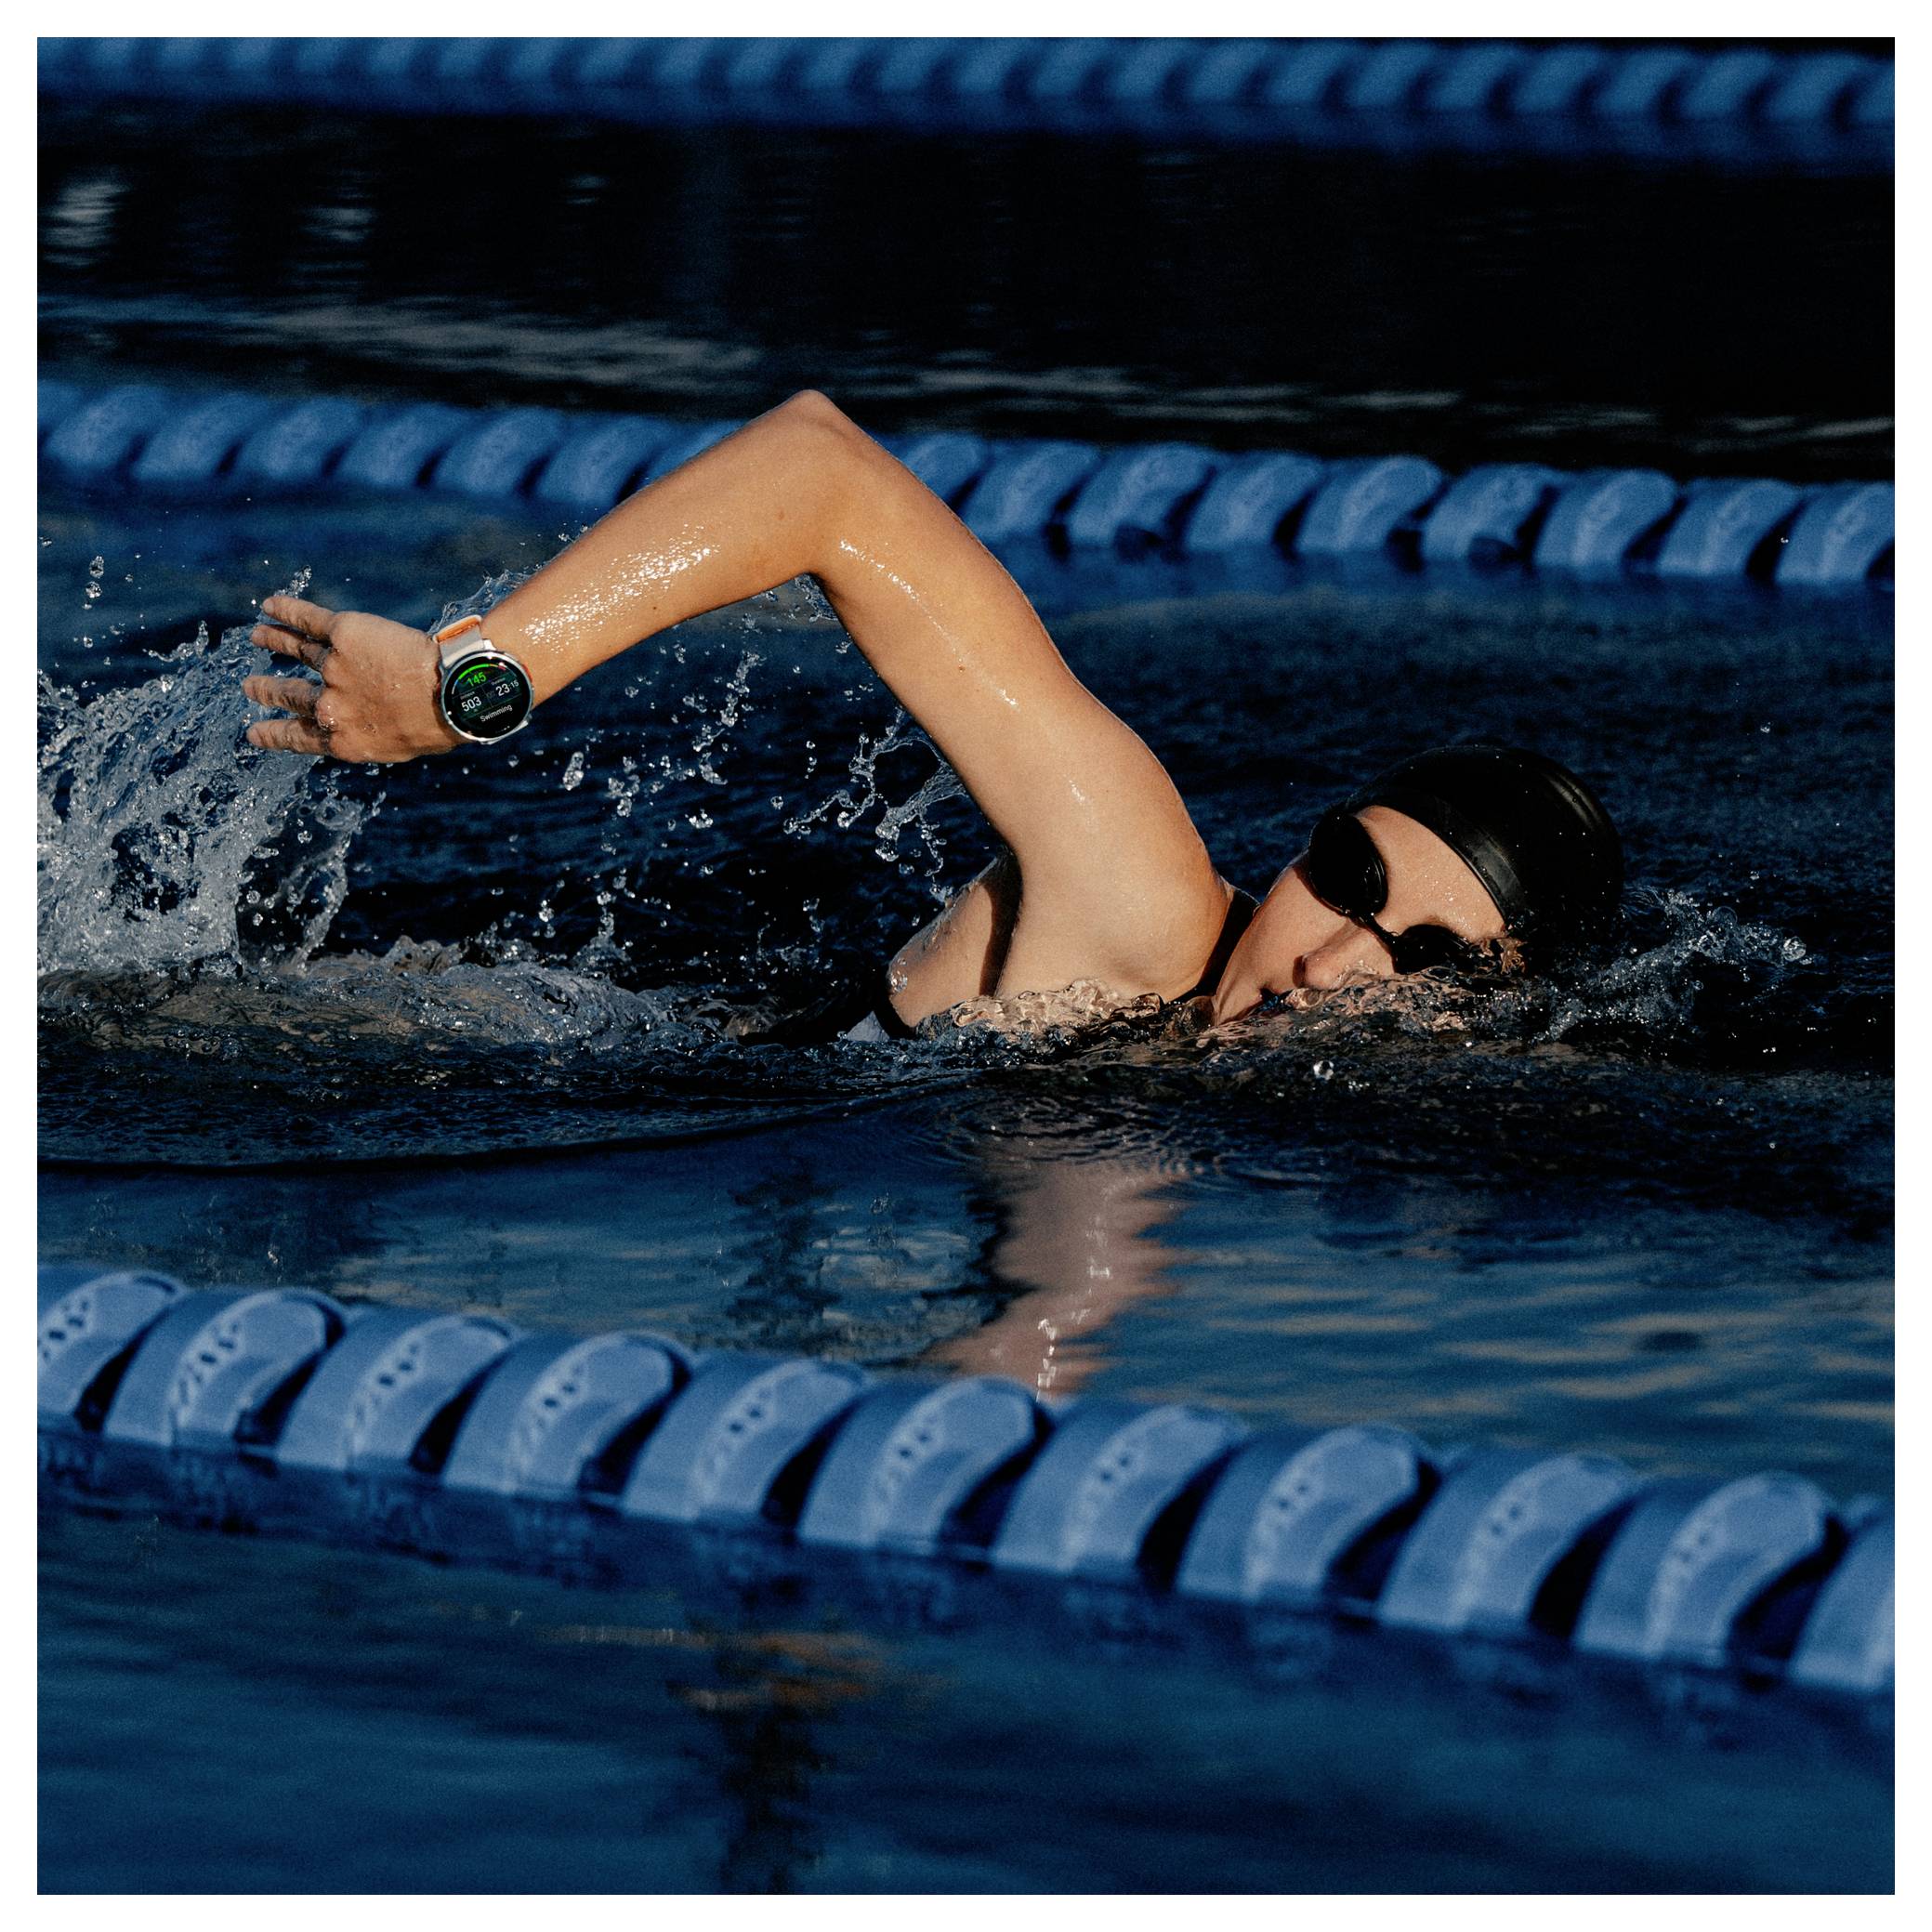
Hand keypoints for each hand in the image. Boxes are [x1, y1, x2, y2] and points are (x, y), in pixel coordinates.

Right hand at [242, 595, 460, 761]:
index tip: (253, 733)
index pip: (298, 737)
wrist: (450, 692)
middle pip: (290, 694)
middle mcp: (330, 705)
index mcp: (342, 739)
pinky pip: (308, 620)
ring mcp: (333, 668)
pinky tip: (270, 605)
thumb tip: (367, 729)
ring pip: (296, 650)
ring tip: (257, 636)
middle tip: (249, 687)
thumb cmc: (437, 723)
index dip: (273, 734)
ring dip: (274, 641)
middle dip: (266, 690)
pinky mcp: (344, 633)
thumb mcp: (398, 745)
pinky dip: (286, 611)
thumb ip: (371, 736)